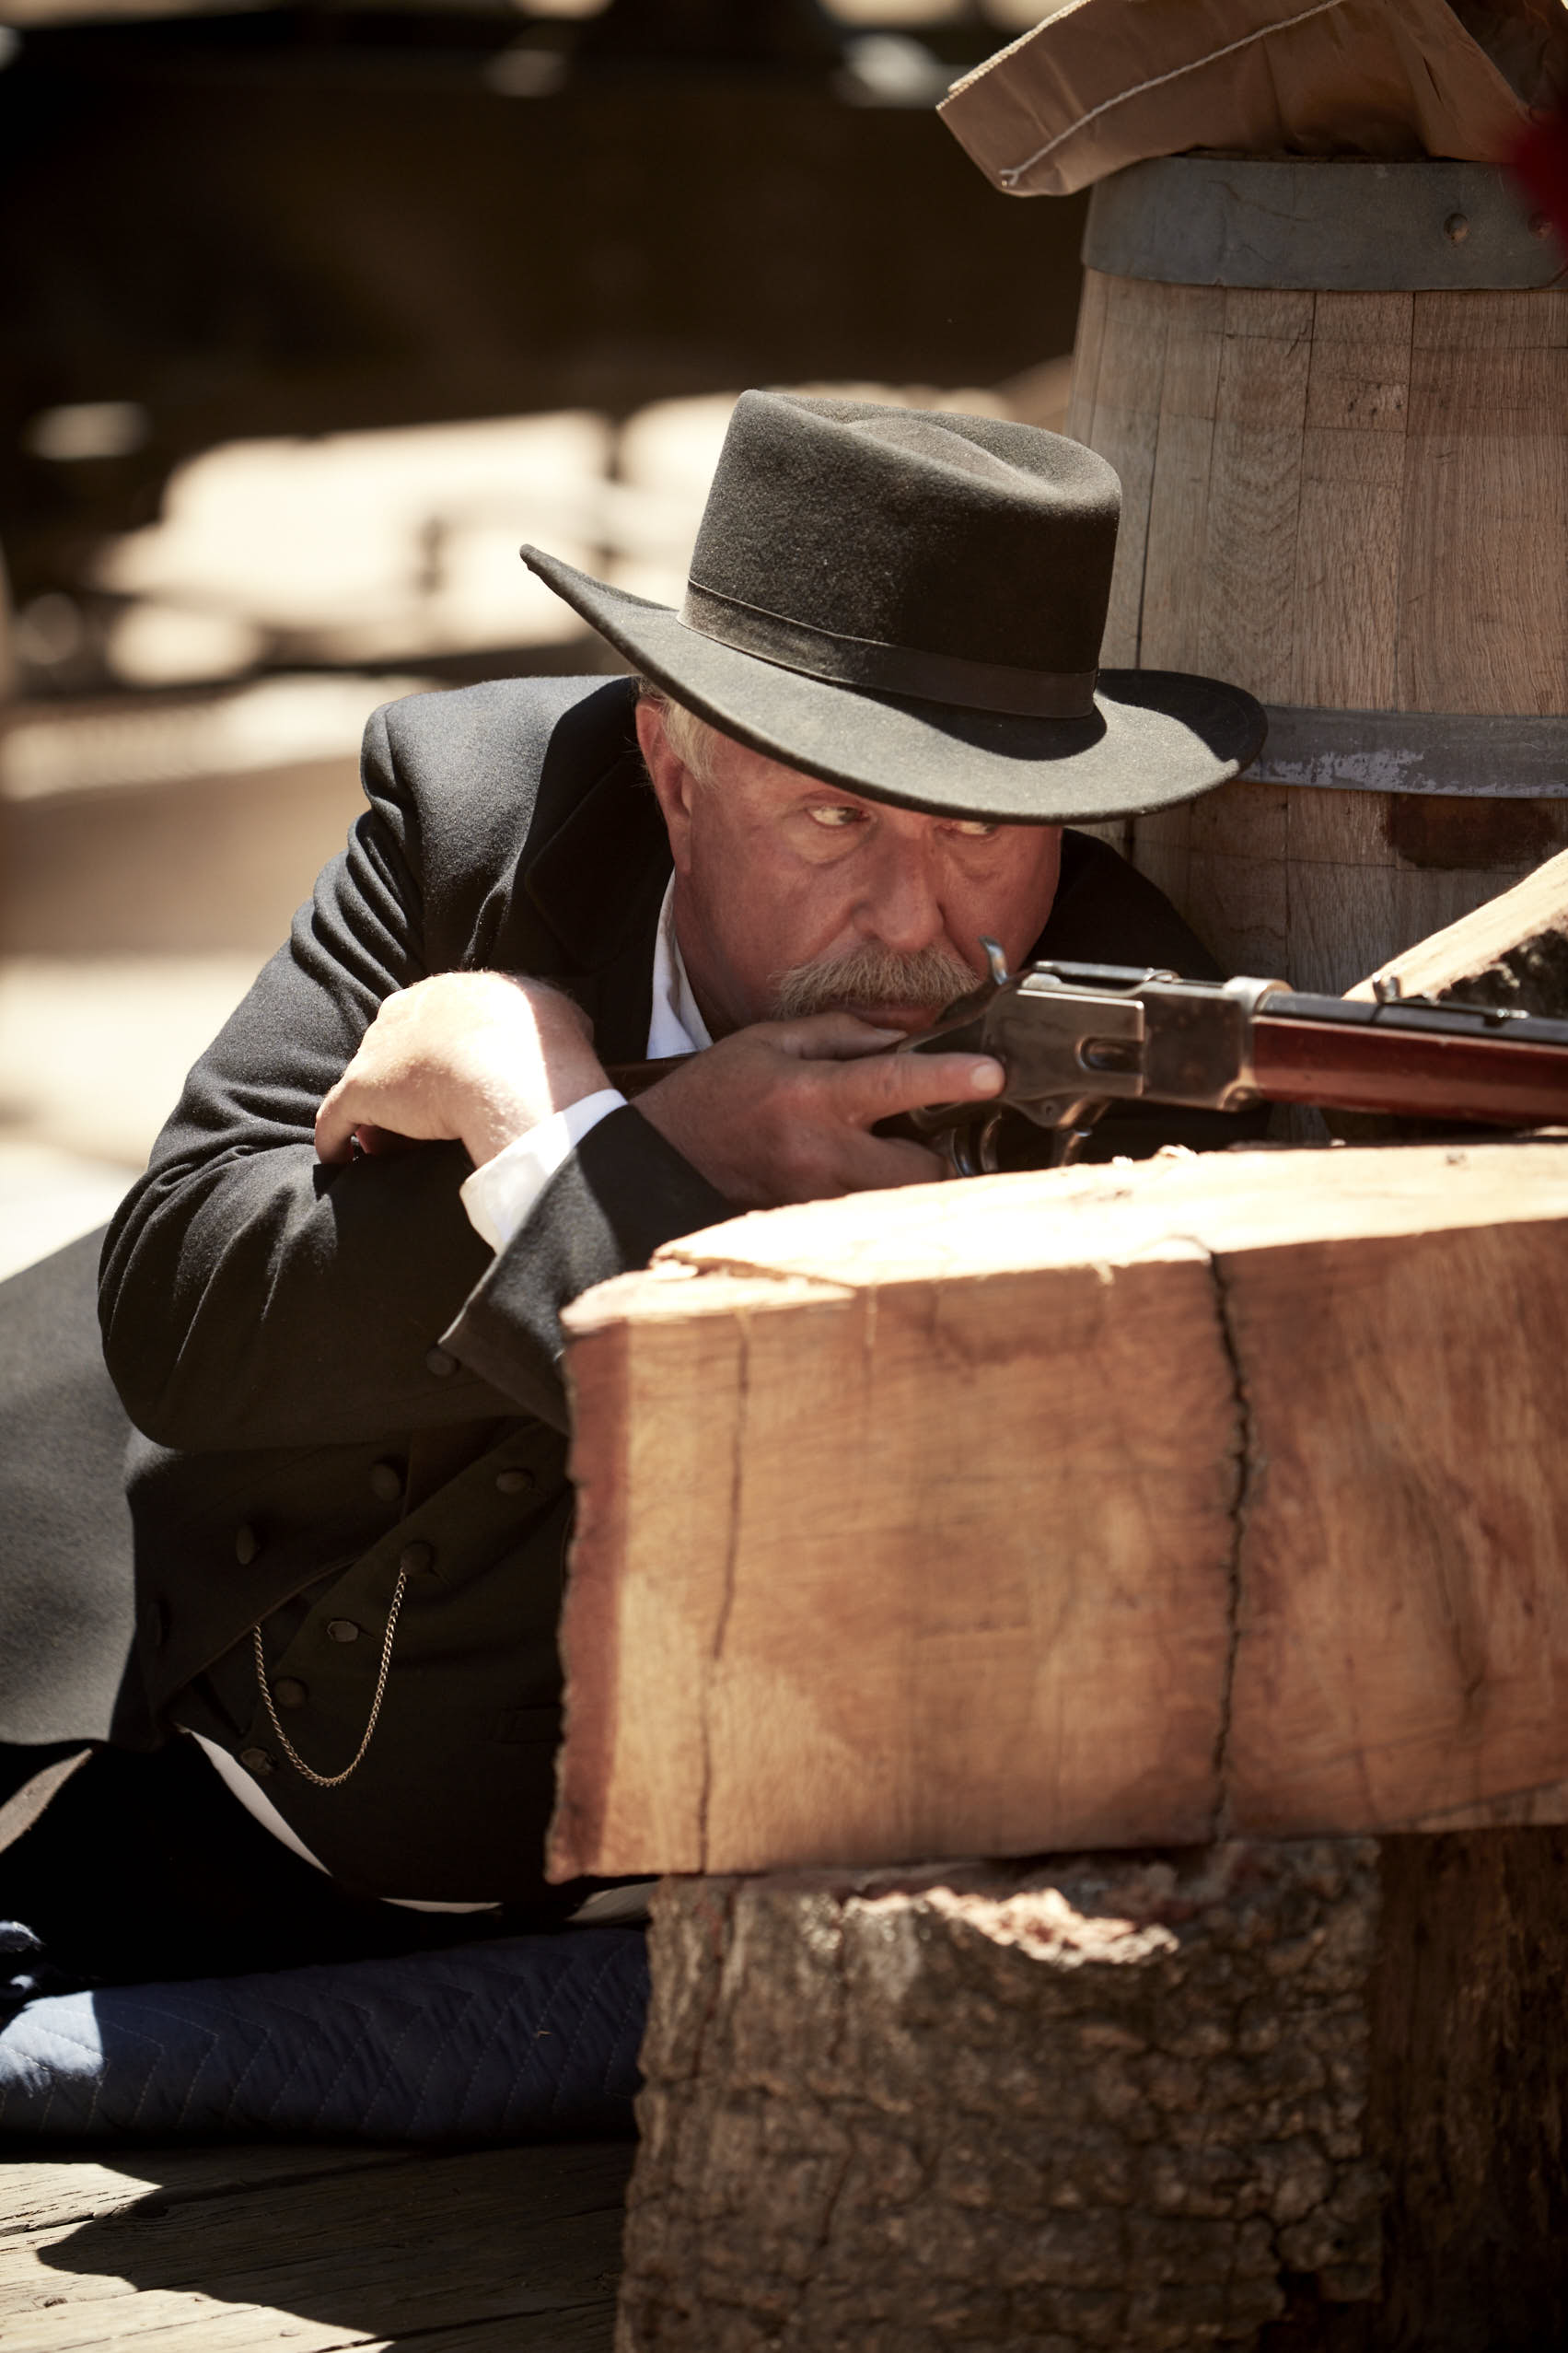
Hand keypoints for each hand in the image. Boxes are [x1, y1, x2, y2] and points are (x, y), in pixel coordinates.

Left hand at [315, 973, 606, 1167]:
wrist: (509, 1069)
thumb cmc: (539, 1045)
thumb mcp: (555, 1013)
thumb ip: (545, 1017)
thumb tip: (560, 1025)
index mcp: (450, 993)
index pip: (431, 1022)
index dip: (439, 1059)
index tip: (452, 1087)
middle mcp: (407, 1009)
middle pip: (395, 1051)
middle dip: (406, 1085)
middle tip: (424, 1123)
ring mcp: (379, 1049)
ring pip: (369, 1085)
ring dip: (377, 1118)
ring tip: (389, 1151)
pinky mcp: (360, 1089)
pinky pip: (336, 1117)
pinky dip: (335, 1138)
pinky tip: (339, 1159)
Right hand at [634, 1012, 1003, 1207]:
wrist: (663, 1153)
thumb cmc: (717, 1092)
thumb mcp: (771, 1039)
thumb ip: (843, 1032)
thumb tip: (905, 1034)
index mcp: (810, 1097)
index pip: (894, 1083)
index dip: (950, 1078)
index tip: (993, 1073)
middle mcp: (818, 1154)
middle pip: (920, 1169)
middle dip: (940, 1151)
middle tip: (934, 1130)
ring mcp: (817, 1198)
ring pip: (901, 1200)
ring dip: (910, 1177)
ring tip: (887, 1151)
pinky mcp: (813, 1224)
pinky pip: (870, 1213)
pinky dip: (879, 1194)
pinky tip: (859, 1172)